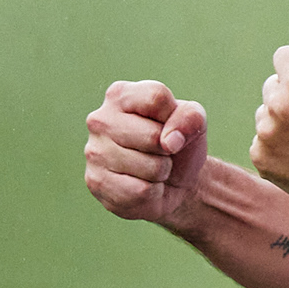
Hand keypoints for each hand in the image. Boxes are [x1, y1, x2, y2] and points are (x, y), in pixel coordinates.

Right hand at [85, 80, 209, 228]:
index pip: (156, 98)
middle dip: (168, 149)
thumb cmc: (178, 142)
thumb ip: (191, 117)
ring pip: (150, 168)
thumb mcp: (194, 121)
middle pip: (153, 136)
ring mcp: (94, 152)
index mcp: (121, 95)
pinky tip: (141, 185)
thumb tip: (169, 142)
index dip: (175, 117)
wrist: (172, 182)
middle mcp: (100, 119)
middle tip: (160, 151)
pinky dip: (152, 193)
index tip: (170, 125)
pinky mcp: (96, 183)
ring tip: (151, 168)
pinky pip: (141, 192)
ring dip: (161, 172)